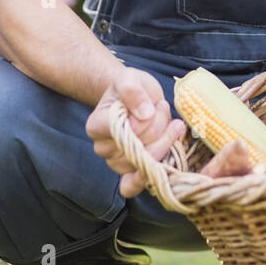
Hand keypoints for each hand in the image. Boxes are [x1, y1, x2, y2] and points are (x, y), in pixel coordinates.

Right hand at [85, 67, 186, 197]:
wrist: (134, 98)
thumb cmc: (130, 89)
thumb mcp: (130, 78)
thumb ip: (133, 91)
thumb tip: (145, 114)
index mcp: (96, 125)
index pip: (124, 131)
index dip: (145, 121)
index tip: (154, 106)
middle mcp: (102, 148)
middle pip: (138, 148)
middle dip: (160, 128)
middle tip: (163, 110)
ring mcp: (116, 163)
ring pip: (146, 162)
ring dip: (165, 142)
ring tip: (169, 124)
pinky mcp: (130, 174)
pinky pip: (133, 186)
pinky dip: (148, 179)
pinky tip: (163, 167)